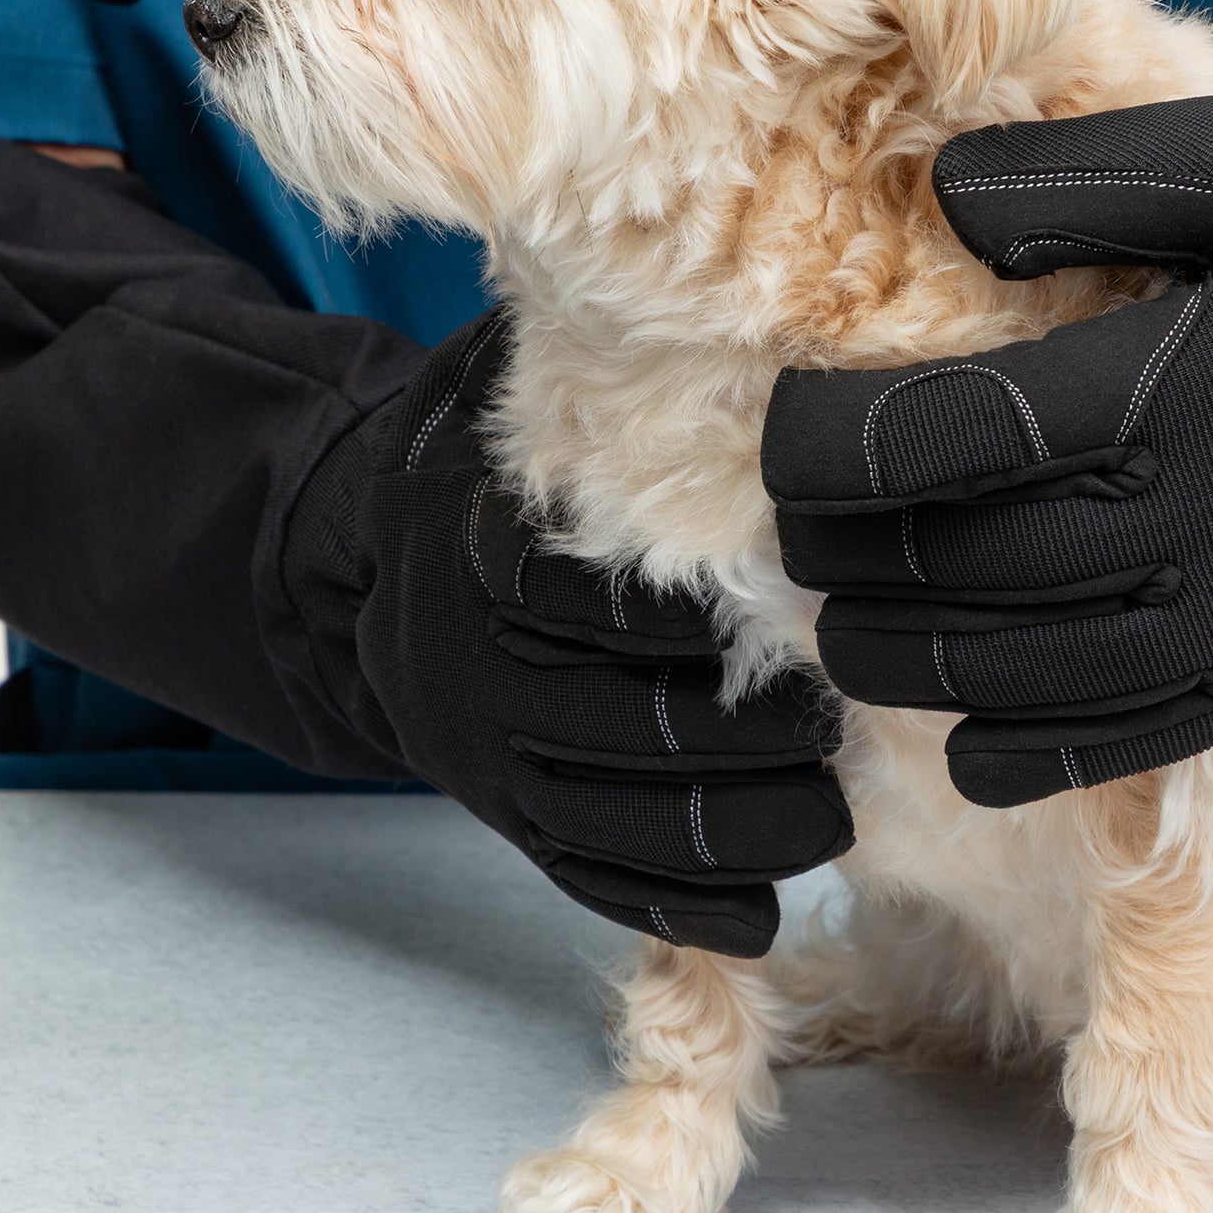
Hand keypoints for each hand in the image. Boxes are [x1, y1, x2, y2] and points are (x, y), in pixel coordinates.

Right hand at [287, 311, 852, 956]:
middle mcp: (485, 662)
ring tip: (833, 821)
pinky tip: (763, 907)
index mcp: (502, 555)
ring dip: (743, 835)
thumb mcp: (520, 382)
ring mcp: (489, 752)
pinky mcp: (502, 814)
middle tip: (856, 734)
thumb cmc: (486, 459)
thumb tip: (736, 305)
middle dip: (761, 743)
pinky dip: (681, 903)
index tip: (827, 616)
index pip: (626, 603)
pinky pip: (592, 879)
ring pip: (624, 818)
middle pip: (638, 722)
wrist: (356, 559)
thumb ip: (608, 368)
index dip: (732, 619)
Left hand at [761, 82, 1212, 807]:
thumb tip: (942, 199)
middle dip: (839, 559)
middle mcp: (1185, 512)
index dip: (825, 447)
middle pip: (953, 567)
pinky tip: (957, 728)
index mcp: (1158, 383)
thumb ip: (1081, 180)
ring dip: (898, 660)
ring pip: (1012, 671)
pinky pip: (1115, 746)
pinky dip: (1015, 754)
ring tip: (842, 624)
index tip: (782, 434)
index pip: (936, 439)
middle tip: (794, 535)